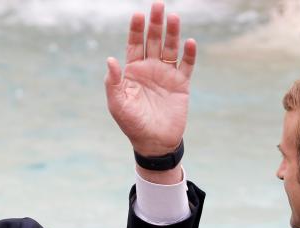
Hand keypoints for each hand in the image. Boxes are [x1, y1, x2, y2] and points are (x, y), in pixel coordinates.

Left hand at [105, 1, 196, 156]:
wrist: (154, 142)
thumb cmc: (132, 124)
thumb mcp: (117, 104)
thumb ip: (113, 82)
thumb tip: (110, 59)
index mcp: (133, 71)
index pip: (134, 44)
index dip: (136, 29)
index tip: (137, 14)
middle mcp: (150, 68)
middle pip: (154, 40)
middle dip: (155, 23)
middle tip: (158, 5)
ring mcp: (167, 75)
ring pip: (171, 48)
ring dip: (173, 33)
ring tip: (174, 17)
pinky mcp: (181, 84)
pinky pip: (186, 65)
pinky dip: (189, 54)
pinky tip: (189, 42)